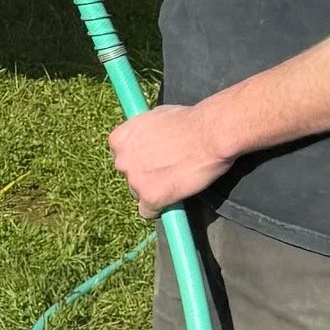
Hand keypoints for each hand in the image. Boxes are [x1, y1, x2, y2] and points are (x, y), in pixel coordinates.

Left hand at [107, 102, 234, 214]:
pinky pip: (149, 211)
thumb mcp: (154, 117)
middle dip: (146, 176)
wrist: (211, 133)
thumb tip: (144, 139)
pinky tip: (173, 199)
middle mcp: (121, 161)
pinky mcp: (150, 197)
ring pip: (139, 194)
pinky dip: (160, 208)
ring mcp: (134, 181)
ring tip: (176, 180)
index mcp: (118, 140)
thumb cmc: (188, 121)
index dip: (139, 160)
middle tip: (168, 170)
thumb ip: (142, 133)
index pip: (122, 157)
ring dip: (154, 190)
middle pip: (130, 177)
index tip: (153, 160)